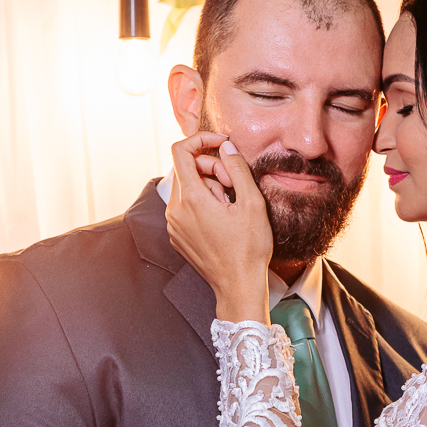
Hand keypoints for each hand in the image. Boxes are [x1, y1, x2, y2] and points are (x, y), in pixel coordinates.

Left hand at [166, 134, 272, 320]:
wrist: (238, 287)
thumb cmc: (249, 249)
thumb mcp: (252, 203)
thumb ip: (237, 169)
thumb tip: (226, 148)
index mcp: (191, 199)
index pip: (181, 151)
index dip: (202, 140)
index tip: (223, 145)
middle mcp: (175, 210)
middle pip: (186, 169)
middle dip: (211, 168)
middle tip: (234, 184)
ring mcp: (173, 225)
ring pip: (186, 189)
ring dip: (208, 188)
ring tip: (230, 207)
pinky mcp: (177, 236)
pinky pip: (185, 207)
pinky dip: (202, 204)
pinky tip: (221, 220)